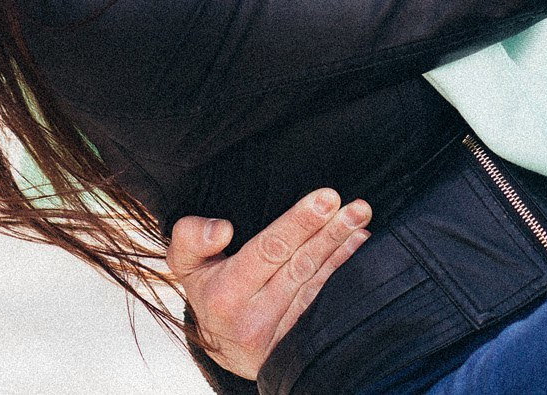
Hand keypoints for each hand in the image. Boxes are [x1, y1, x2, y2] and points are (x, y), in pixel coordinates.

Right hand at [169, 188, 371, 379]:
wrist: (223, 348)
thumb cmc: (208, 290)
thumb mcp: (185, 263)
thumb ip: (190, 237)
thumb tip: (222, 229)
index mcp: (225, 295)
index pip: (268, 250)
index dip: (299, 223)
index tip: (327, 198)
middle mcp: (254, 319)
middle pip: (299, 265)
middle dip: (331, 232)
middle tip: (357, 207)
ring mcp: (279, 336)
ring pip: (317, 284)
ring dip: (343, 250)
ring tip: (361, 220)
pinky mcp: (299, 344)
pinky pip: (324, 302)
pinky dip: (344, 272)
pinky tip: (359, 247)